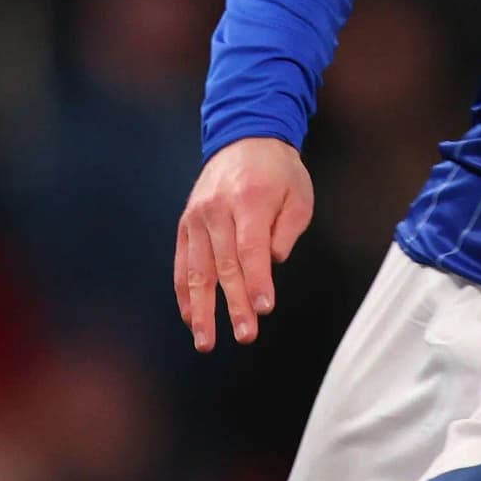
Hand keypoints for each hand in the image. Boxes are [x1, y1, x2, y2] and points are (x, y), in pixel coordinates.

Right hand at [175, 137, 315, 350]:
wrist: (244, 139)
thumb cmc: (279, 173)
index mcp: (248, 200)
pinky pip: (181, 263)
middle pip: (225, 265)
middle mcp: (216, 210)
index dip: (257, 281)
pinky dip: (185, 293)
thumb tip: (272, 262)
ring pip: (197, 270)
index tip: (264, 308)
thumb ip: (287, 230)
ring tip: (206, 341)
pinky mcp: (186, 225)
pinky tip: (191, 318)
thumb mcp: (299, 195)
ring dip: (202, 309)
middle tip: (246, 335)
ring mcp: (196, 218)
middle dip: (234, 304)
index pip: (251, 249)